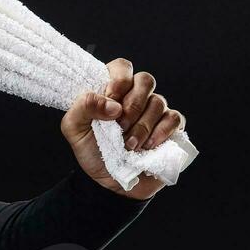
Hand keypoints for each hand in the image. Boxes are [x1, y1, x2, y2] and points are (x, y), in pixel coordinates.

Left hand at [59, 57, 186, 199]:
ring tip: (128, 145)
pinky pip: (174, 119)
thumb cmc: (92, 151)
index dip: (119, 80)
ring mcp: (155, 111)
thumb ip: (83, 107)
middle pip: (145, 80)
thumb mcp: (74, 129)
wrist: (108, 182)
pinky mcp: (170, 129)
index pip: (122, 67)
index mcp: (112, 91)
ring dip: (142, 125)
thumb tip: (113, 104)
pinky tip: (147, 146)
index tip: (111, 100)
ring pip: (159, 102)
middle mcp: (136, 96)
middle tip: (119, 126)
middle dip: (132, 104)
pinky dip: (161, 132)